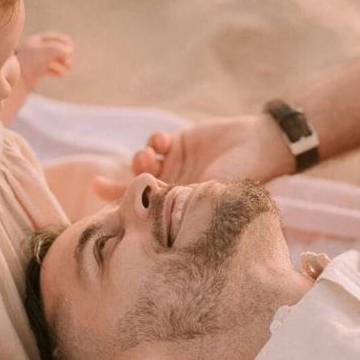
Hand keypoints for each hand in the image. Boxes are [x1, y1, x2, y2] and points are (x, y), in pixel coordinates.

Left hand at [17, 31, 73, 90]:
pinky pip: (54, 70)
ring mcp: (40, 61)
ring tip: (64, 69)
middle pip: (58, 50)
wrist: (19, 78)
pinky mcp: (41, 72)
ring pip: (58, 60)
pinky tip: (59, 74)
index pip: (54, 38)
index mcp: (37, 41)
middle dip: (65, 55)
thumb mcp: (45, 52)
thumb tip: (71, 50)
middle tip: (68, 62)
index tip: (72, 48)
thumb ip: (59, 49)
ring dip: (63, 65)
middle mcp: (39, 50)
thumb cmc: (31, 62)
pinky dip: (58, 71)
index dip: (65, 42)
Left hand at [93, 114, 292, 200]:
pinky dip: (153, 142)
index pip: (146, 213)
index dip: (122, 209)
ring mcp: (176, 165)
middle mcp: (176, 187)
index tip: (99, 201)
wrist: (261, 144)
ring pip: (142, 164)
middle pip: (136, 190)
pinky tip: (161, 142)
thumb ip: (183, 202)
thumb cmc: (242, 174)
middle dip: (117, 185)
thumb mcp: (211, 194)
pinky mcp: (179, 144)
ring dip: (139, 160)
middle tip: (101, 184)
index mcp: (181, 206)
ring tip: (147, 157)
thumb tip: (150, 218)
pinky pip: (155, 143)